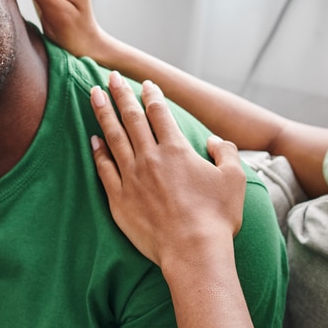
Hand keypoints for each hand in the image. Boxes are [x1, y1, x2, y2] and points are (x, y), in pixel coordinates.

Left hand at [89, 73, 244, 271]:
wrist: (193, 251)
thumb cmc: (217, 216)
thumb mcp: (234, 178)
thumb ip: (225, 152)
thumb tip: (213, 140)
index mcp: (176, 149)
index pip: (159, 112)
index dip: (151, 94)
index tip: (145, 83)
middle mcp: (150, 158)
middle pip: (131, 117)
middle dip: (120, 94)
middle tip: (110, 76)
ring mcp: (131, 178)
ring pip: (113, 137)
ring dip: (102, 113)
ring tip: (94, 94)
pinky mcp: (119, 200)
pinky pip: (104, 169)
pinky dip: (98, 152)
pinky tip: (93, 140)